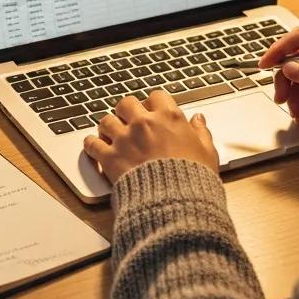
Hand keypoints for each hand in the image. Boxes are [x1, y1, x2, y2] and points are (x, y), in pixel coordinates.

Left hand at [83, 90, 218, 183]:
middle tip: (127, 120)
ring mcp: (124, 139)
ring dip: (108, 126)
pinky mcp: (109, 157)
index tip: (152, 110)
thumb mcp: (207, 153)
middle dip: (126, 111)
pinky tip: (94, 146)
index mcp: (168, 118)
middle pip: (126, 103)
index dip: (153, 103)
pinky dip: (91, 144)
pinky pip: (91, 143)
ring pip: (106, 120)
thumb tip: (198, 119)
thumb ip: (201, 132)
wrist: (175, 203)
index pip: (156, 96)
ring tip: (110, 133)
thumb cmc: (194, 180)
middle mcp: (144, 123)